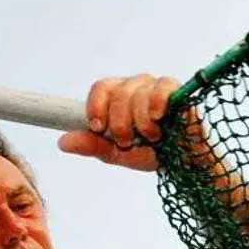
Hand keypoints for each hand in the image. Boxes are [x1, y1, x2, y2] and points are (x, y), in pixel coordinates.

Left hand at [58, 74, 179, 171]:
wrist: (185, 162)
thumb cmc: (153, 154)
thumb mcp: (118, 154)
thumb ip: (93, 145)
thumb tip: (62, 142)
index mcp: (119, 97)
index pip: (101, 88)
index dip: (96, 106)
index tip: (99, 128)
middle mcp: (136, 86)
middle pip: (118, 92)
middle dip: (119, 122)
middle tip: (127, 141)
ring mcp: (156, 85)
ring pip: (137, 93)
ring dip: (140, 121)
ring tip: (152, 137)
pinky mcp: (176, 89)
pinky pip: (161, 87)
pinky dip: (157, 103)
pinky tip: (158, 118)